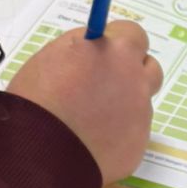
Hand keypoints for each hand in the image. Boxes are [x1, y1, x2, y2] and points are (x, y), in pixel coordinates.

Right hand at [6, 21, 162, 184]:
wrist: (40, 153)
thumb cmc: (38, 100)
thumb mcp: (54, 56)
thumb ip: (84, 48)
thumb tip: (96, 46)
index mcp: (115, 51)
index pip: (133, 34)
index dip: (118, 43)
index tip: (104, 53)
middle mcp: (136, 79)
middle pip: (149, 68)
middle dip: (132, 73)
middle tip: (105, 84)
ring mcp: (141, 114)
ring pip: (140, 103)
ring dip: (124, 106)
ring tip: (90, 119)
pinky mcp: (139, 145)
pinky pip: (133, 134)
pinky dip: (117, 135)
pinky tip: (92, 141)